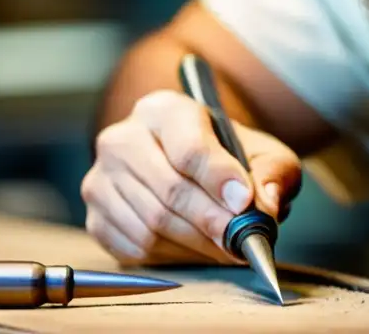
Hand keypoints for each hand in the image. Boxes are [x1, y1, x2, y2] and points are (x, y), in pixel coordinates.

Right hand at [82, 90, 301, 265]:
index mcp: (164, 110)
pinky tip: (198, 250)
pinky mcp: (96, 217)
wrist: (193, 164)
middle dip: (211, 220)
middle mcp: (123, 139)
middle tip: (240, 239)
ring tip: (227, 247)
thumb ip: (273, 171)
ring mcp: (102, 179)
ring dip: (196, 244)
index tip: (244, 201)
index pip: (188, 147)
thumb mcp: (263, 151)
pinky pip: (135, 247)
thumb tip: (266, 202)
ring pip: (151, 224)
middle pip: (168, 190)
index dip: (218, 178)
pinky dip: (173, 257)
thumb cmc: (228, 155)